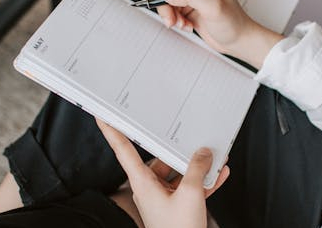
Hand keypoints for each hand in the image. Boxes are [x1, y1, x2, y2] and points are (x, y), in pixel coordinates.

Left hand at [97, 118, 229, 227]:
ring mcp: (163, 197)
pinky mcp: (176, 206)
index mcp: (143, 182)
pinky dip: (203, 181)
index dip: (112, 131)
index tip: (103, 116)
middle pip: (160, 159)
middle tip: (190, 138)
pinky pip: (188, 187)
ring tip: (213, 158)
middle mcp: (149, 188)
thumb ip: (196, 169)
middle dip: (179, 150)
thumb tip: (202, 154)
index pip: (123, 150)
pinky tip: (218, 174)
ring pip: (178, 173)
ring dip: (196, 167)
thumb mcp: (191, 194)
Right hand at [156, 0, 282, 68]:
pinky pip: (169, 7)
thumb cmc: (234, 22)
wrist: (238, 40)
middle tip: (172, 14)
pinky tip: (186, 25)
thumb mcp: (214, 8)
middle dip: (167, 0)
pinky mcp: (187, 5)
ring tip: (180, 23)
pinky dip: (173, 18)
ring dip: (169, 12)